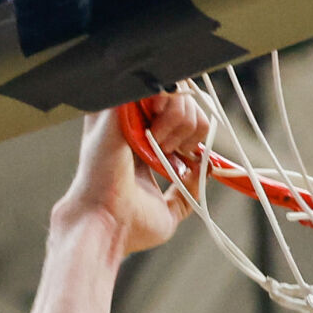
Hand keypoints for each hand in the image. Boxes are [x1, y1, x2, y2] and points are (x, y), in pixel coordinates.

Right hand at [60, 87, 211, 255]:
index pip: (179, 115)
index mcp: (140, 143)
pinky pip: (158, 85)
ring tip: (162, 148)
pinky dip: (171, 109)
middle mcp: (131, 124)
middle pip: (181, 97)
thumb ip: (187, 189)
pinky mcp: (117, 107)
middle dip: (193, 126)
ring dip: (182, 120)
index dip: (194, 131)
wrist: (107, 226)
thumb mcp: (168, 211)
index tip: (187, 158)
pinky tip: (157, 136)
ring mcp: (123, 113)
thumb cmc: (128, 226)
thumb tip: (205, 168)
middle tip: (177, 154)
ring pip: (173, 88)